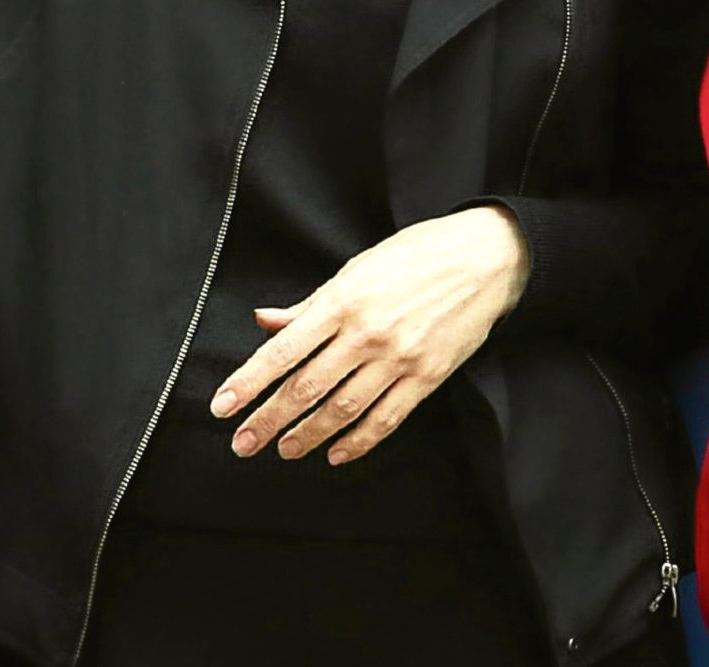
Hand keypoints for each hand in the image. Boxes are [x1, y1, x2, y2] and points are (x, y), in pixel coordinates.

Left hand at [210, 206, 529, 466]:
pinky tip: (335, 453)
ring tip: (283, 450)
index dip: (249, 381)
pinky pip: (385, 419)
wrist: (486, 258)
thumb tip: (264, 321)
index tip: (222, 406)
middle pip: (306, 388)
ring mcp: (399, 359)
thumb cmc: (416, 255)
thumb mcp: (357, 267)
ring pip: (342, 410)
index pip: (283, 350)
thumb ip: (310, 303)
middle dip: (268, 420)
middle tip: (242, 444)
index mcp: (343, 301)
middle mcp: (367, 334)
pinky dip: (357, 441)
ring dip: (307, 435)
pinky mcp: (428, 378)